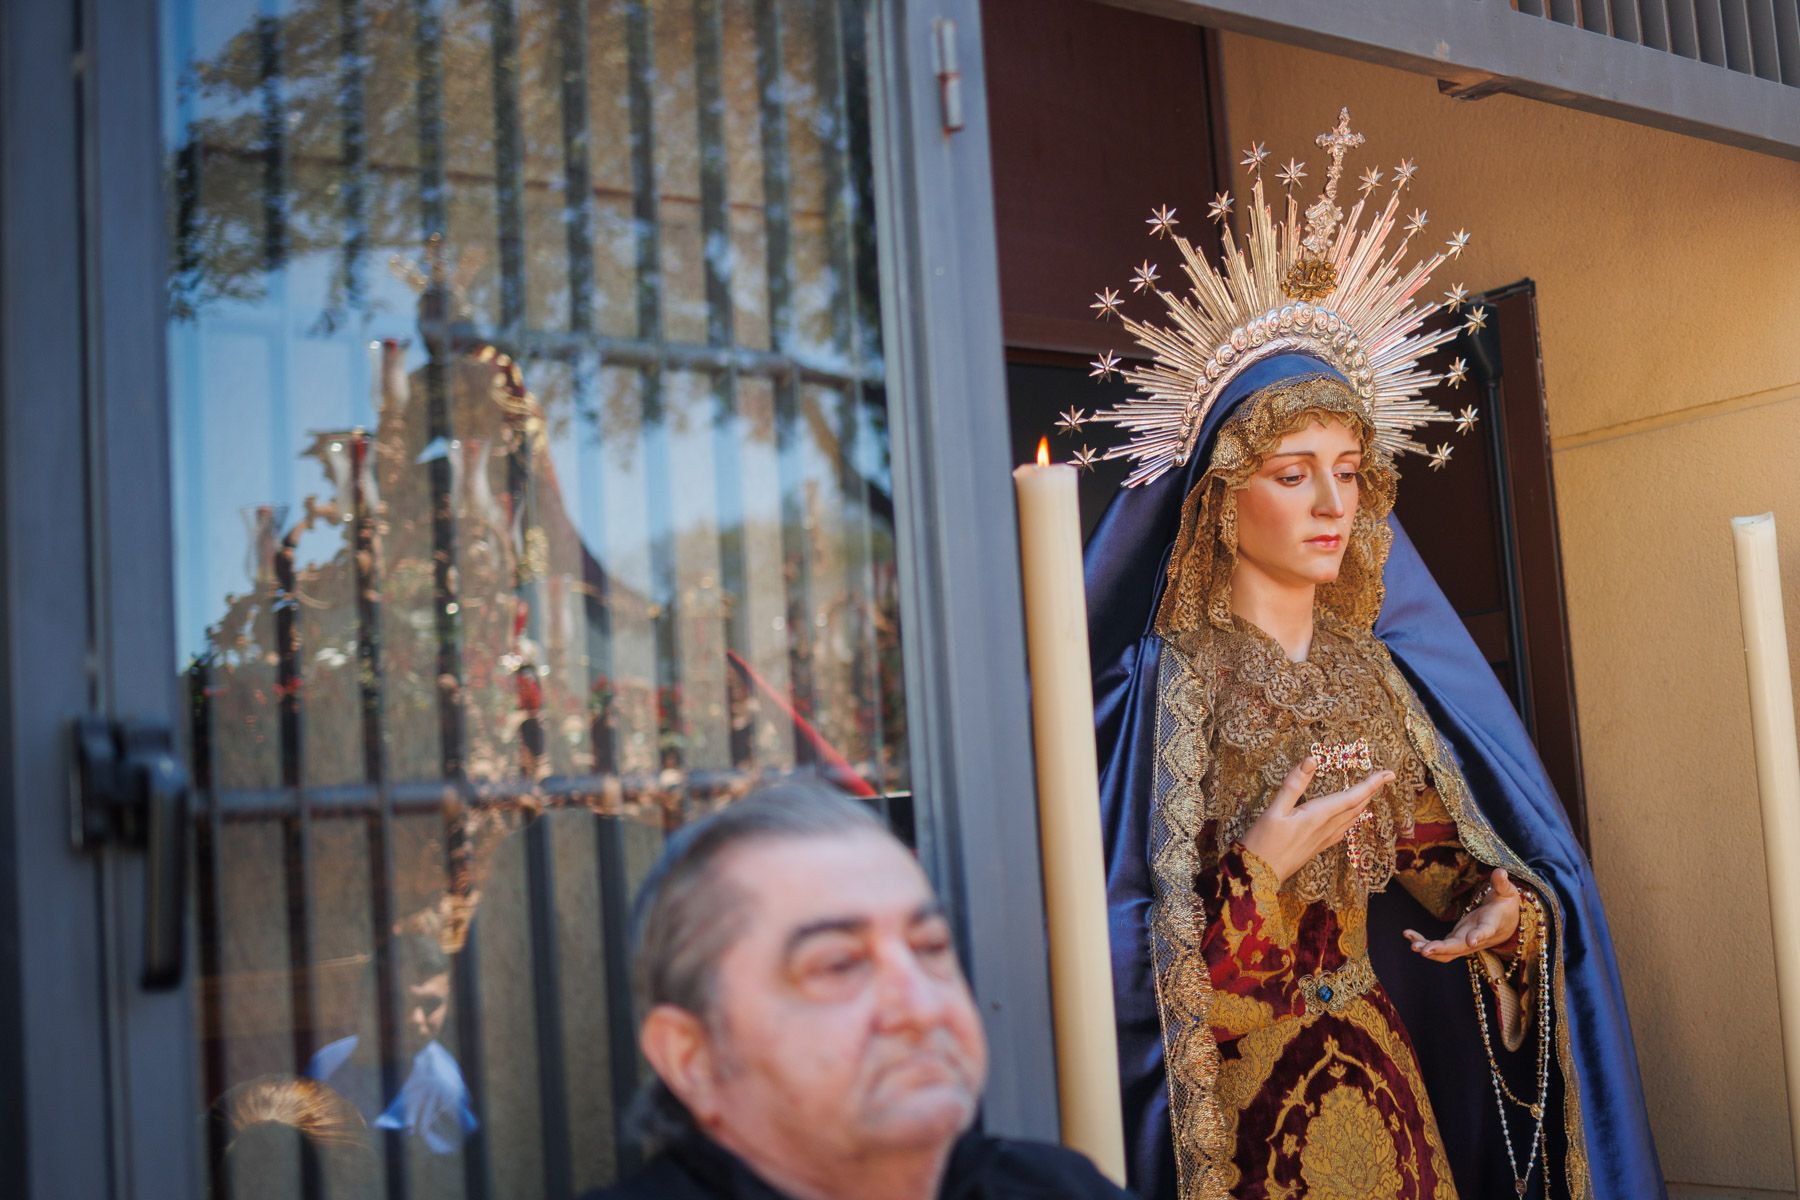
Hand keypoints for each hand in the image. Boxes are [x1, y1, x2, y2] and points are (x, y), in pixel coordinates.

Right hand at [1240, 756, 1394, 884]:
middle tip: (1385, 777)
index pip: (1352, 797)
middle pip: (1356, 807)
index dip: (1371, 784)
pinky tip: (1352, 818)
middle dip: (1372, 791)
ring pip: (1352, 819)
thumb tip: (1311, 760)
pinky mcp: (1318, 847)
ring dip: (1364, 803)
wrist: (1259, 875)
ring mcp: (1324, 839)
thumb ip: (1293, 785)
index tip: (1389, 773)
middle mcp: (1326, 828)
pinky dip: (1353, 818)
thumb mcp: (1274, 810)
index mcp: (1318, 816)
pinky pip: (1344, 830)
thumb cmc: (1263, 842)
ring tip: (1372, 792)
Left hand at [1404, 868, 1520, 961]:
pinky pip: (1438, 947)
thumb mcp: (1507, 892)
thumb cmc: (1506, 905)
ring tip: (1412, 944)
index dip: (1478, 936)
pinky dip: (1423, 942)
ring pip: (1446, 952)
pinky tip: (1408, 935)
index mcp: (1491, 925)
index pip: (1485, 931)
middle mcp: (1476, 938)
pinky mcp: (1455, 941)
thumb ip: (1502, 883)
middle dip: (1441, 949)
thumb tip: (1500, 871)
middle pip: (1459, 947)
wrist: (1507, 924)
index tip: (1471, 941)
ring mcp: (1464, 942)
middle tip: (1424, 950)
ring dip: (1429, 949)